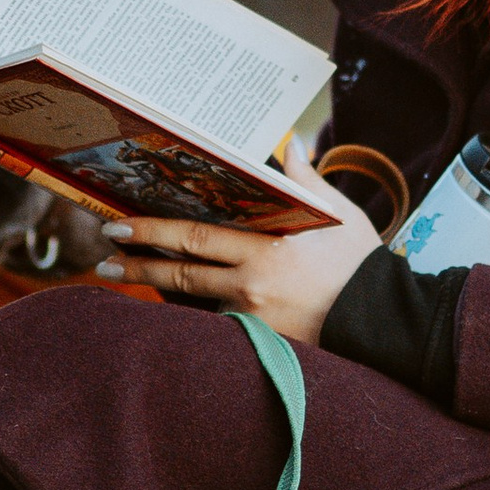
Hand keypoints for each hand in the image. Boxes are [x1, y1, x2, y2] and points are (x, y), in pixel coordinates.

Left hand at [94, 189, 380, 344]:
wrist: (385, 323)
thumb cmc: (361, 265)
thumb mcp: (338, 215)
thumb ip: (306, 181)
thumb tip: (289, 144)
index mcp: (266, 252)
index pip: (194, 239)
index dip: (151, 233)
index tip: (118, 226)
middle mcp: (253, 288)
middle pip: (181, 275)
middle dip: (138, 265)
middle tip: (104, 258)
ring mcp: (254, 321)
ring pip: (193, 305)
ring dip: (159, 293)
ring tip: (127, 280)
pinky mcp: (262, 345)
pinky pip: (216, 328)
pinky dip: (191, 318)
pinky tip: (168, 312)